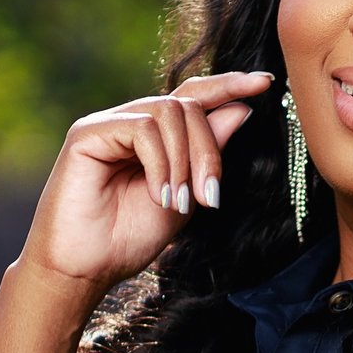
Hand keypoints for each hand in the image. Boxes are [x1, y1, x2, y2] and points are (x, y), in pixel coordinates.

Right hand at [17, 69, 275, 292]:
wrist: (86, 268)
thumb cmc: (129, 238)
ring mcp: (108, 125)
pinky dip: (161, 163)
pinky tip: (160, 195)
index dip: (228, 86)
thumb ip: (208, 154)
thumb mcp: (186, 195)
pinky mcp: (88, 133)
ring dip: (186, 160)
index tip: (265, 83)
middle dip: (209, 150)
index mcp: (156, 137)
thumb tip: (240, 110)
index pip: (194, 97)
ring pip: (169, 113)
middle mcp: (131, 123)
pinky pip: (142, 129)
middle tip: (211, 196)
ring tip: (181, 202)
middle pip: (188, 106)